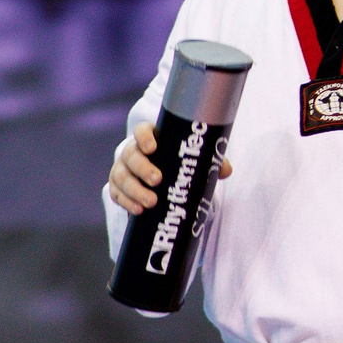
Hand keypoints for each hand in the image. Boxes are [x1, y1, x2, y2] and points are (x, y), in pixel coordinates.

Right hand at [106, 120, 229, 215]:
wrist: (158, 174)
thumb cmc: (176, 160)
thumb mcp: (191, 157)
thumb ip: (208, 160)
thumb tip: (226, 171)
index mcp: (150, 137)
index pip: (142, 131)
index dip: (144, 137)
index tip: (153, 147)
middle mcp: (132, 151)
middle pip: (131, 156)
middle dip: (143, 168)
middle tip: (157, 180)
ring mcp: (122, 169)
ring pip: (121, 177)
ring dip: (135, 190)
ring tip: (151, 202)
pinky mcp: (117, 187)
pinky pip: (116, 194)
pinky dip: (127, 203)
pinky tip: (138, 211)